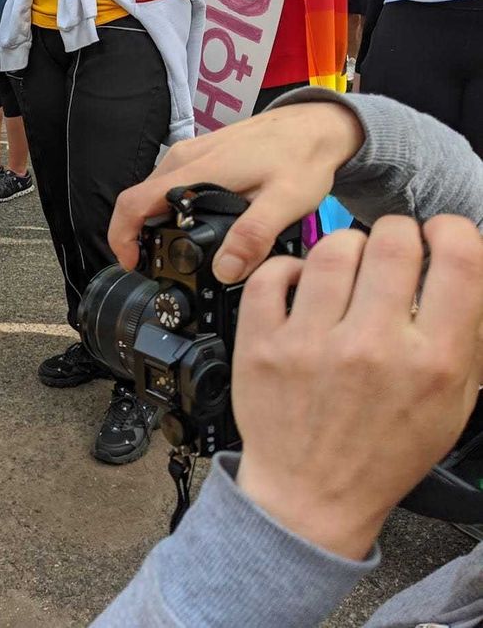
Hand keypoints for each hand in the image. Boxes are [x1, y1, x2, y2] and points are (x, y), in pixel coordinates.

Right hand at [108, 102, 363, 281]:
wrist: (318, 124)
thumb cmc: (303, 156)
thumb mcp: (286, 201)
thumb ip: (254, 235)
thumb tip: (225, 269)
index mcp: (195, 171)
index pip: (134, 203)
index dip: (122, 237)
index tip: (132, 264)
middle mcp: (184, 160)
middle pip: (139, 201)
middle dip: (138, 236)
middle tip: (158, 267)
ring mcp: (191, 155)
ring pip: (154, 193)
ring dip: (154, 223)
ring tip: (177, 251)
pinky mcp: (201, 155)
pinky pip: (170, 185)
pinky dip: (170, 209)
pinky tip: (195, 225)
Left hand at [232, 215, 482, 559]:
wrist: (312, 494)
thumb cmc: (383, 451)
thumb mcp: (452, 403)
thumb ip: (463, 334)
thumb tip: (463, 266)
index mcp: (433, 361)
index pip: (460, 258)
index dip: (452, 231)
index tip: (439, 236)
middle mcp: (373, 347)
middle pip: (392, 240)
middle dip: (397, 232)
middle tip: (391, 248)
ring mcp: (312, 344)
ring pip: (332, 248)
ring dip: (345, 247)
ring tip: (347, 267)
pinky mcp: (262, 345)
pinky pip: (272, 274)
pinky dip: (288, 268)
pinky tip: (302, 284)